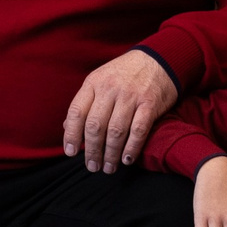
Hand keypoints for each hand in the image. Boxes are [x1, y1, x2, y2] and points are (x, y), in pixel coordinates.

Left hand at [62, 49, 179, 171]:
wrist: (159, 58)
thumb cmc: (125, 74)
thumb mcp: (100, 80)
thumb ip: (85, 103)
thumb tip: (67, 128)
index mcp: (94, 82)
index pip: (77, 112)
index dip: (72, 135)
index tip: (71, 153)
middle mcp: (110, 88)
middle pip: (95, 125)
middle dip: (92, 151)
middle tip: (92, 166)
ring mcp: (131, 96)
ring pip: (116, 131)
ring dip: (111, 154)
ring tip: (108, 168)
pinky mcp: (150, 103)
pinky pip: (138, 130)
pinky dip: (131, 147)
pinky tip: (126, 159)